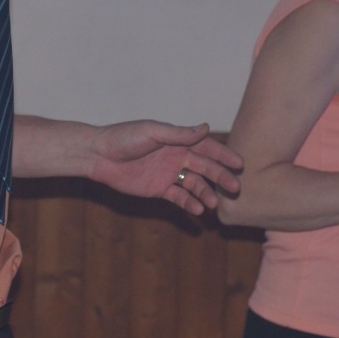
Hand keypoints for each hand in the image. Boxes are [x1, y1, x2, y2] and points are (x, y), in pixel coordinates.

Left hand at [90, 121, 242, 215]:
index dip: (223, 155)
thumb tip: (207, 128)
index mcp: (177, 141)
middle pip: (205, 168)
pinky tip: (197, 210)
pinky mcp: (158, 189)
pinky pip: (178, 197)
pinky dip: (189, 203)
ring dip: (205, 193)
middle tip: (235, 188)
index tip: (239, 164)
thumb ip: (179, 134)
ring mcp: (168, 174)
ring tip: (213, 203)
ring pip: (194, 185)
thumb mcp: (152, 132)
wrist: (99, 155)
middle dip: (220, 177)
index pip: (206, 147)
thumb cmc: (124, 138)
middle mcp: (176, 157)